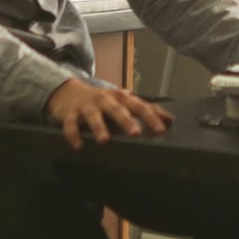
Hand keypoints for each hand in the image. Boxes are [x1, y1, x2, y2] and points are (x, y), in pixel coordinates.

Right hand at [44, 78, 170, 149]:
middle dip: (126, 121)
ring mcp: (87, 106)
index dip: (151, 117)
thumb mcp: (123, 103)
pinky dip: (73, 135)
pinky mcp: (70, 114)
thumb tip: (170, 119)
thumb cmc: (102, 101)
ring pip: (93, 116)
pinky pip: (71, 125)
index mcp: (121, 98)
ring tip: (105, 141)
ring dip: (99, 127)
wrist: (68, 92)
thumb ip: (145, 111)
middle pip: (117, 109)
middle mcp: (105, 100)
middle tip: (136, 133)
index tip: (161, 130)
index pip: (139, 106)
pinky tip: (78, 146)